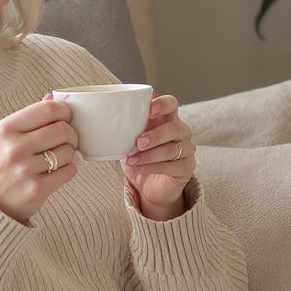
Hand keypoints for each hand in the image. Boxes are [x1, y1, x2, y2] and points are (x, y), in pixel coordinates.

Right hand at [0, 94, 79, 224]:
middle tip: (67, 140)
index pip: (49, 109)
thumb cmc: (0, 164)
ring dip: (69, 154)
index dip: (65, 111)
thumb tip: (53, 97)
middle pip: (63, 130)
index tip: (66, 118)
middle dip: (71, 134)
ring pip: (68, 152)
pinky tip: (57, 172)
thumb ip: (30, 116)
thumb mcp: (5, 136)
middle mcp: (14, 147)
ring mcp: (24, 169)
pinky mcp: (36, 189)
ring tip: (58, 158)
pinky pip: (69, 171)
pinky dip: (68, 170)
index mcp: (6, 128)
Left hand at [121, 88, 194, 219]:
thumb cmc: (138, 156)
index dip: (163, 104)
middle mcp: (181, 132)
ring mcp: (186, 150)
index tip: (149, 109)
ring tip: (132, 159)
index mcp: (166, 119)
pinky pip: (173, 166)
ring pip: (173, 149)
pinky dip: (153, 167)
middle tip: (138, 142)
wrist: (147, 186)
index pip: (172, 104)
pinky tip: (138, 168)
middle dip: (156, 135)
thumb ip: (123, 124)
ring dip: (150, 155)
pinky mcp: (187, 169)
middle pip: (176, 127)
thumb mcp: (128, 138)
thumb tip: (103, 110)